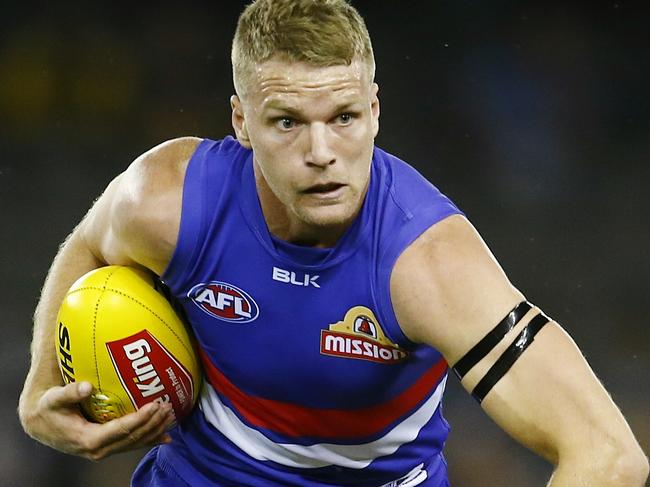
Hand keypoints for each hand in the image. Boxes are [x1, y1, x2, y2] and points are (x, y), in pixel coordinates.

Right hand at [20, 381, 174, 460]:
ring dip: (154, 431)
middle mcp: (98, 449)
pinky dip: (148, 439)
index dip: (140, 419)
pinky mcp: (106, 447)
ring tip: (171, 416)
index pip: (120, 430)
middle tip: (168, 407)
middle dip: (152, 424)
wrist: (40, 424)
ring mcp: (103, 450)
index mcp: (87, 439)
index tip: (155, 405)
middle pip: (132, 438)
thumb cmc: (48, 408)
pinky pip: (131, 444)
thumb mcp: (54, 399)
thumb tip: (86, 386)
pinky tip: (165, 435)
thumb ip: (70, 393)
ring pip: (134, 443)